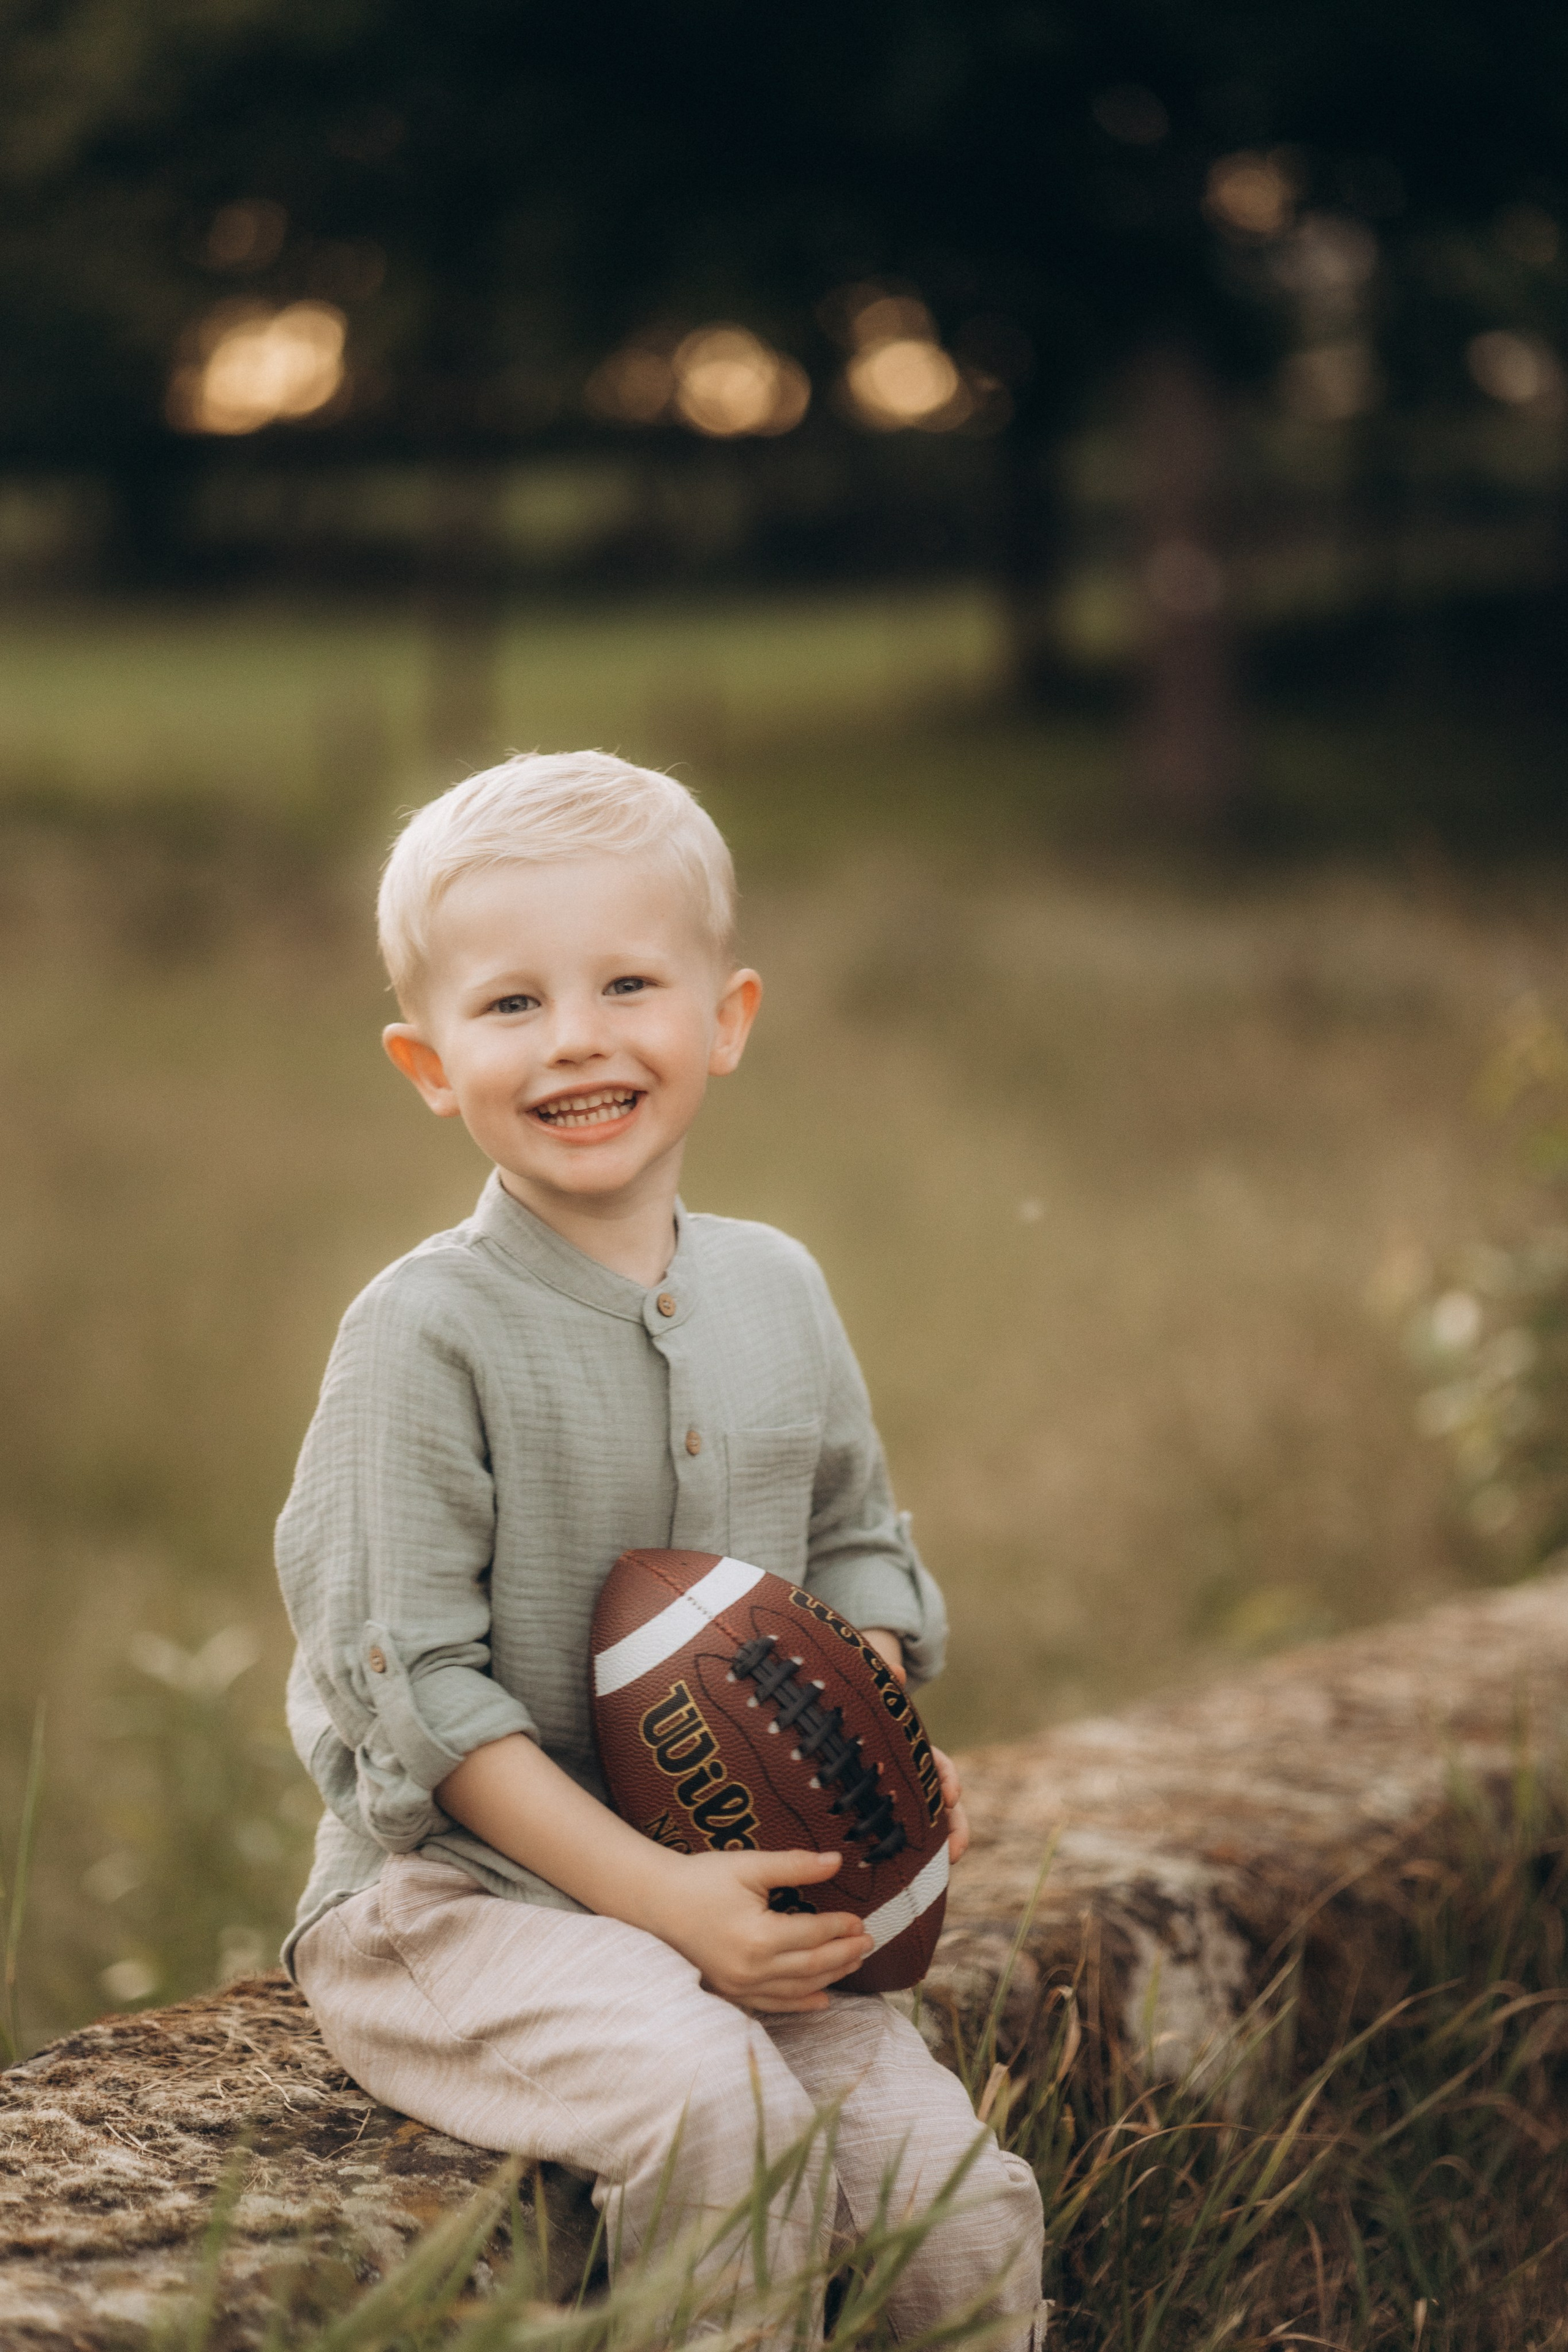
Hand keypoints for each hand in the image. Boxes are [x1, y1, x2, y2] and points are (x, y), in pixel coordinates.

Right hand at [648, 1847, 873, 2013]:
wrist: (657, 1902)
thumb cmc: (703, 1879)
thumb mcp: (750, 1865)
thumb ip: (795, 1866)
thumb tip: (836, 1861)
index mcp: (759, 1936)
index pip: (813, 1935)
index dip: (840, 1928)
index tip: (861, 1921)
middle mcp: (752, 1968)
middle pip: (812, 1967)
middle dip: (844, 1955)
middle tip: (868, 1944)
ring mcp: (740, 1985)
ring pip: (797, 1989)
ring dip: (830, 1978)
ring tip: (853, 1964)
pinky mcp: (730, 1992)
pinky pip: (773, 2005)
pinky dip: (801, 2004)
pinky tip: (822, 2000)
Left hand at [861, 1634, 967, 1864]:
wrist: (829, 1729)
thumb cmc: (852, 1714)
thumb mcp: (867, 1701)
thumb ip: (882, 1685)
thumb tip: (896, 1668)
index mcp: (910, 1754)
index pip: (939, 1767)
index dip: (948, 1780)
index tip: (952, 1794)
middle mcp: (909, 1780)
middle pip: (942, 1805)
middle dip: (955, 1827)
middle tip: (957, 1850)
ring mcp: (896, 1802)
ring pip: (928, 1826)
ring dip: (941, 1846)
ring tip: (945, 1866)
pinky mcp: (876, 1820)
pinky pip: (900, 1840)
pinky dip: (910, 1855)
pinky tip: (904, 1874)